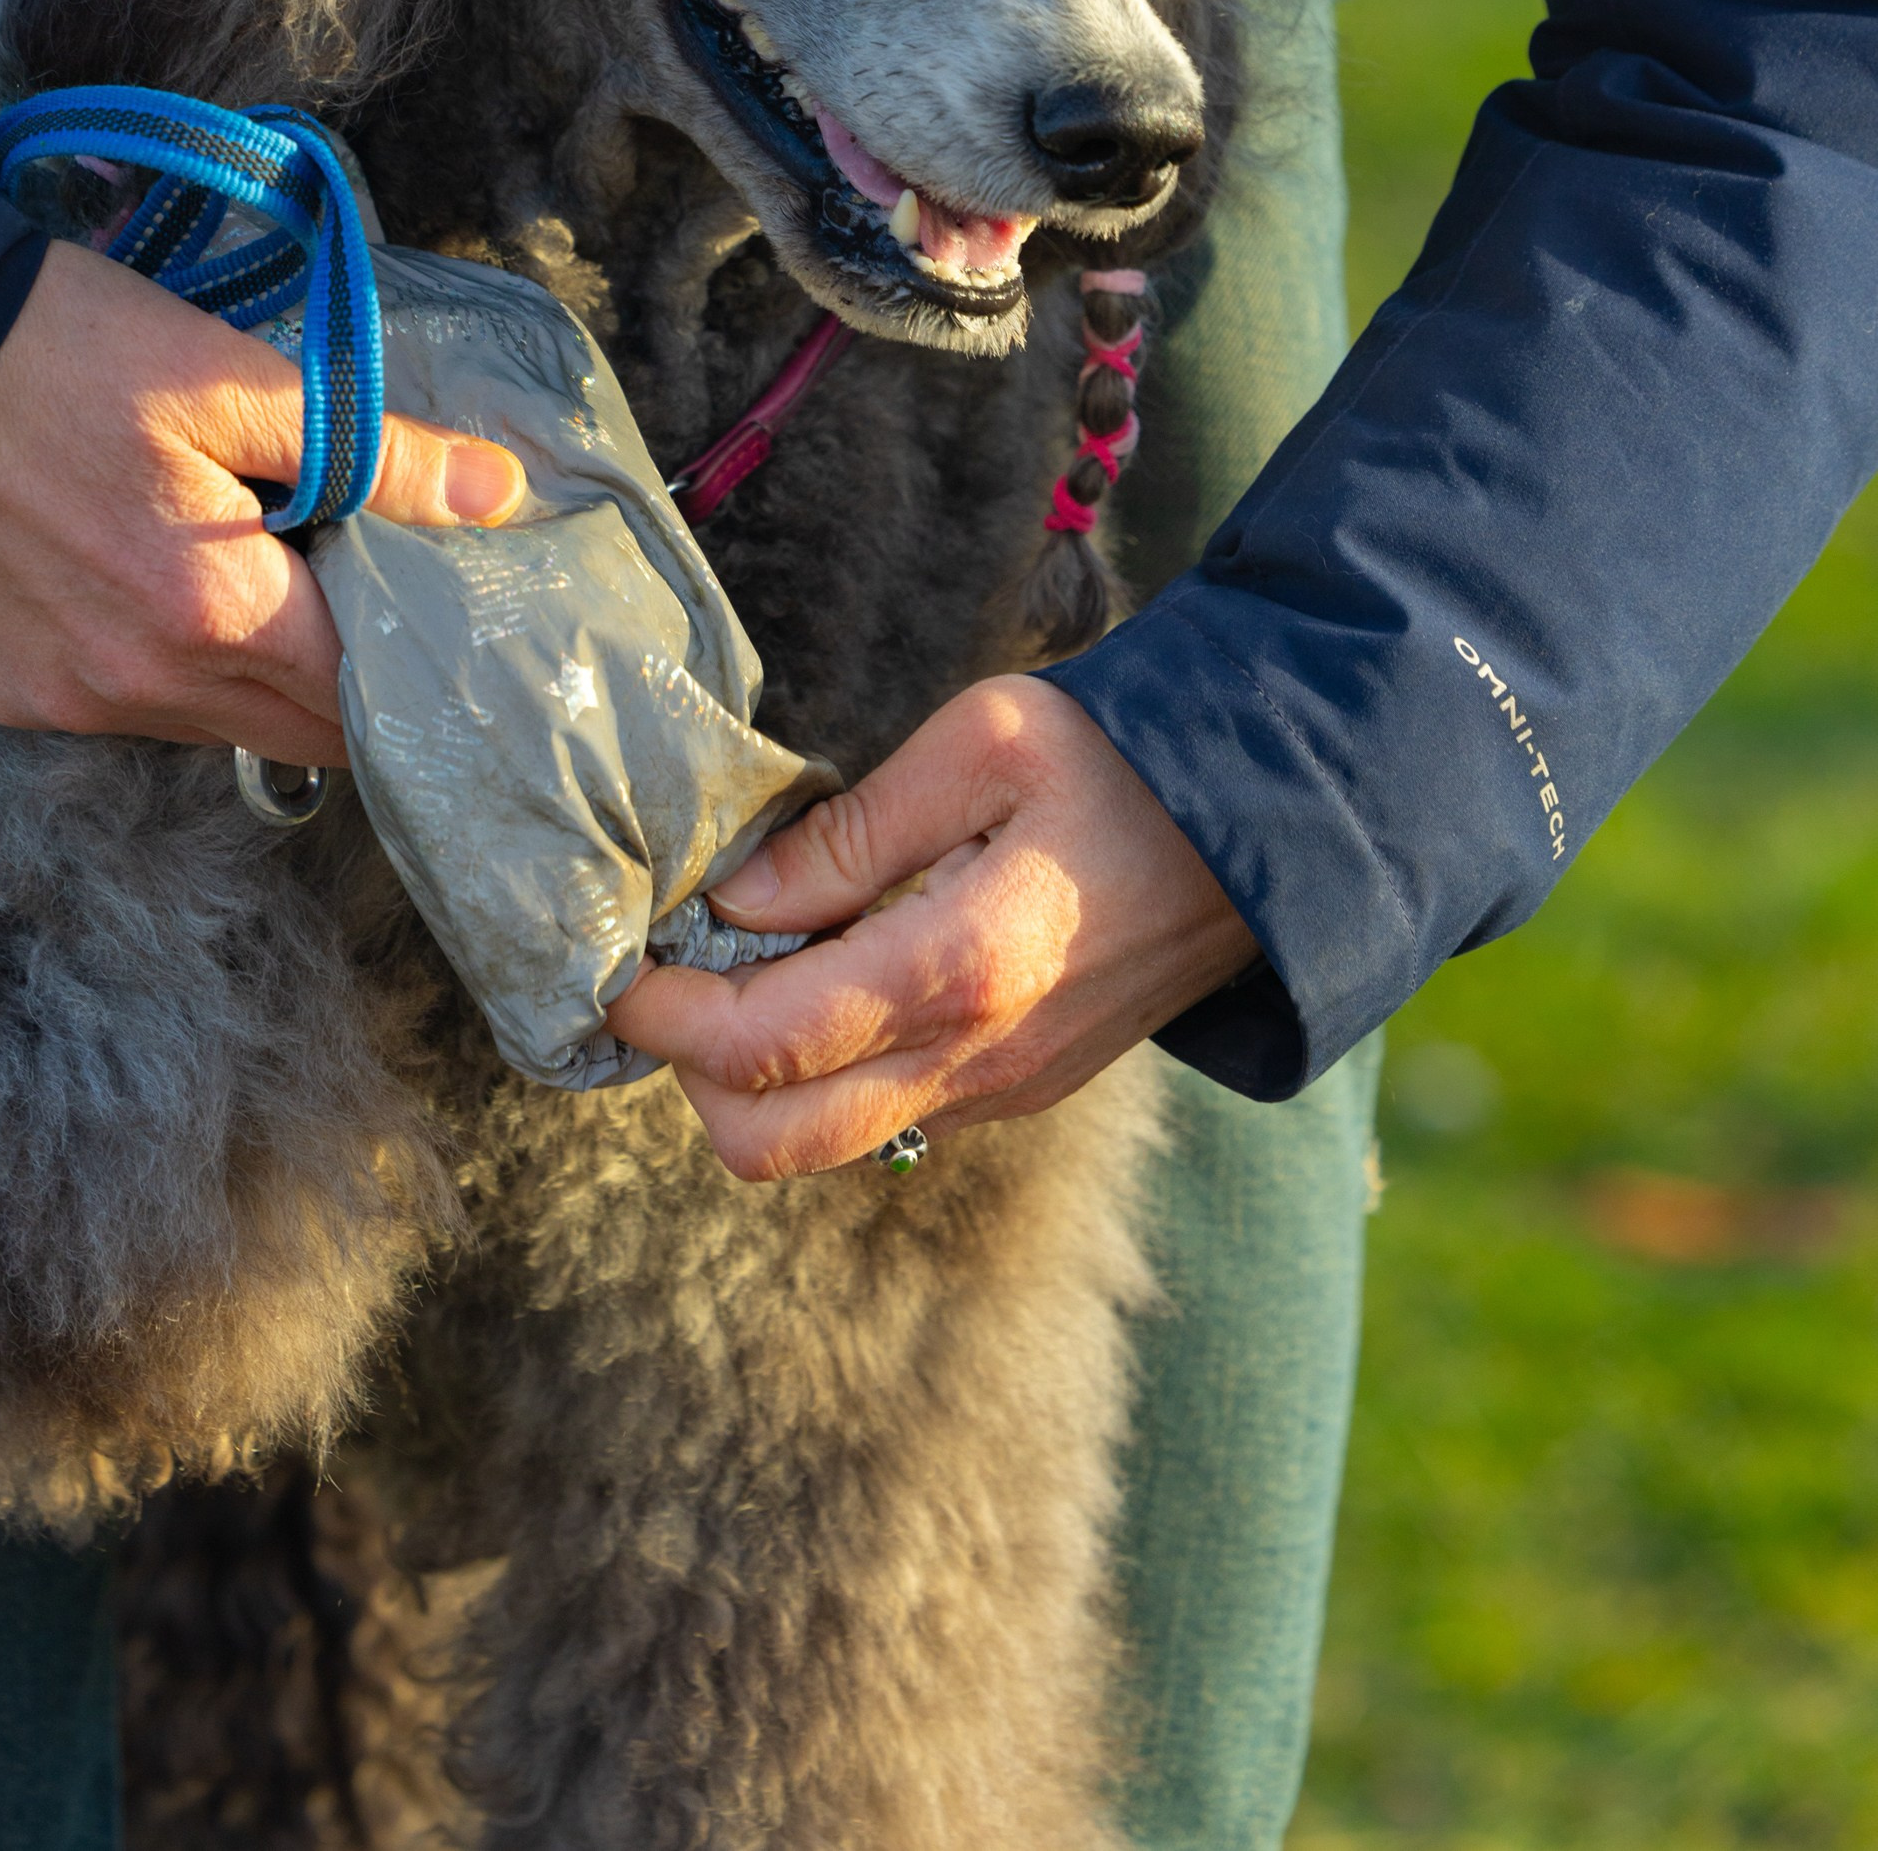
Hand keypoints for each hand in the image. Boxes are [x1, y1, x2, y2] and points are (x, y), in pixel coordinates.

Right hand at [0, 239, 521, 758]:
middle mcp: (139, 689)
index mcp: (210, 615)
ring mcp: (67, 702)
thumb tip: (500, 496)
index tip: (456, 621)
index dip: (421, 666)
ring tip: (285, 575)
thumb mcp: (238, 379)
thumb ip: (377, 454)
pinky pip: (134, 708)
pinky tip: (172, 583)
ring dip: (266, 673)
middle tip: (388, 599)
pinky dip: (177, 666)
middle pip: (299, 731)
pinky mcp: (11, 693)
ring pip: (218, 724)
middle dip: (355, 680)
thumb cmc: (69, 348)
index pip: (362, 699)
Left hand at [606, 677, 1258, 1179]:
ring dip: (755, 1078)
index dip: (660, 1018)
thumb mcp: (980, 743)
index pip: (760, 1046)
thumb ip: (849, 832)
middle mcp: (977, 1060)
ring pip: (823, 1144)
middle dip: (691, 1074)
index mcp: (959, 967)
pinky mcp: (1018, 1090)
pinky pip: (886, 1116)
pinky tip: (830, 969)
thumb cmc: (1120, 759)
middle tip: (675, 974)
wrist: (1268, 829)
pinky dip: (825, 1070)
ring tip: (752, 959)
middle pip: (768, 1142)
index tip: (619, 966)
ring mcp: (1001, 1090)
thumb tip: (732, 904)